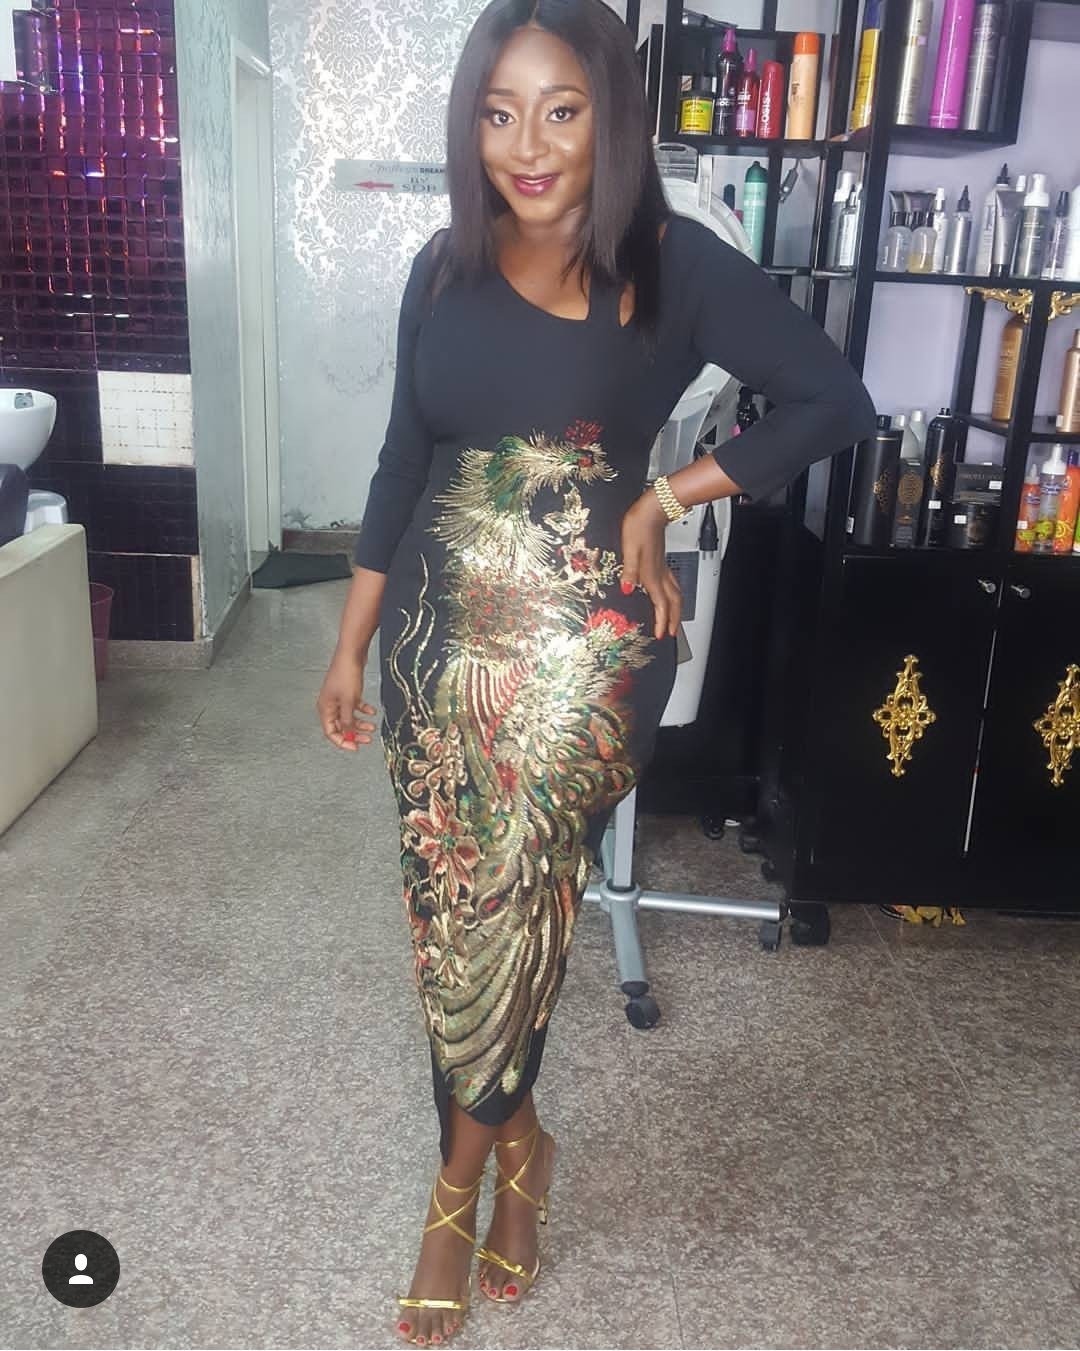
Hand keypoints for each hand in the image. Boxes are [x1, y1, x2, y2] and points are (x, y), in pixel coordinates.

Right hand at [317, 647, 377, 750]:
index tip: (355, 747)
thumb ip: (347, 719)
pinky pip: (354, 706)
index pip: (330, 732)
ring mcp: (338, 698)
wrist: (351, 654)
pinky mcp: (347, 692)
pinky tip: (372, 712)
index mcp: (325, 708)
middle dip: (354, 734)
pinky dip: (363, 710)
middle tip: (367, 739)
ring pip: (349, 717)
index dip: (342, 741)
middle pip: (340, 726)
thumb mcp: (348, 701)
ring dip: (360, 723)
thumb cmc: (346, 674)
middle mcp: (330, 705)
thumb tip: (347, 733)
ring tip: (372, 727)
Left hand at [619, 489, 681, 640]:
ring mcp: (663, 566)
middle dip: (673, 619)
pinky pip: (672, 583)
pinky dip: (674, 595)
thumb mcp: (629, 549)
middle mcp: (660, 572)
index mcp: (652, 574)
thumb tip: (626, 589)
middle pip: (673, 602)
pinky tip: (669, 594)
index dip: (661, 621)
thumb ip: (629, 571)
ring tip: (674, 619)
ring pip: (676, 593)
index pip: (660, 603)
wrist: (653, 508)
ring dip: (676, 609)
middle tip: (671, 632)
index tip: (660, 635)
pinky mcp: (662, 560)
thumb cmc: (639, 526)